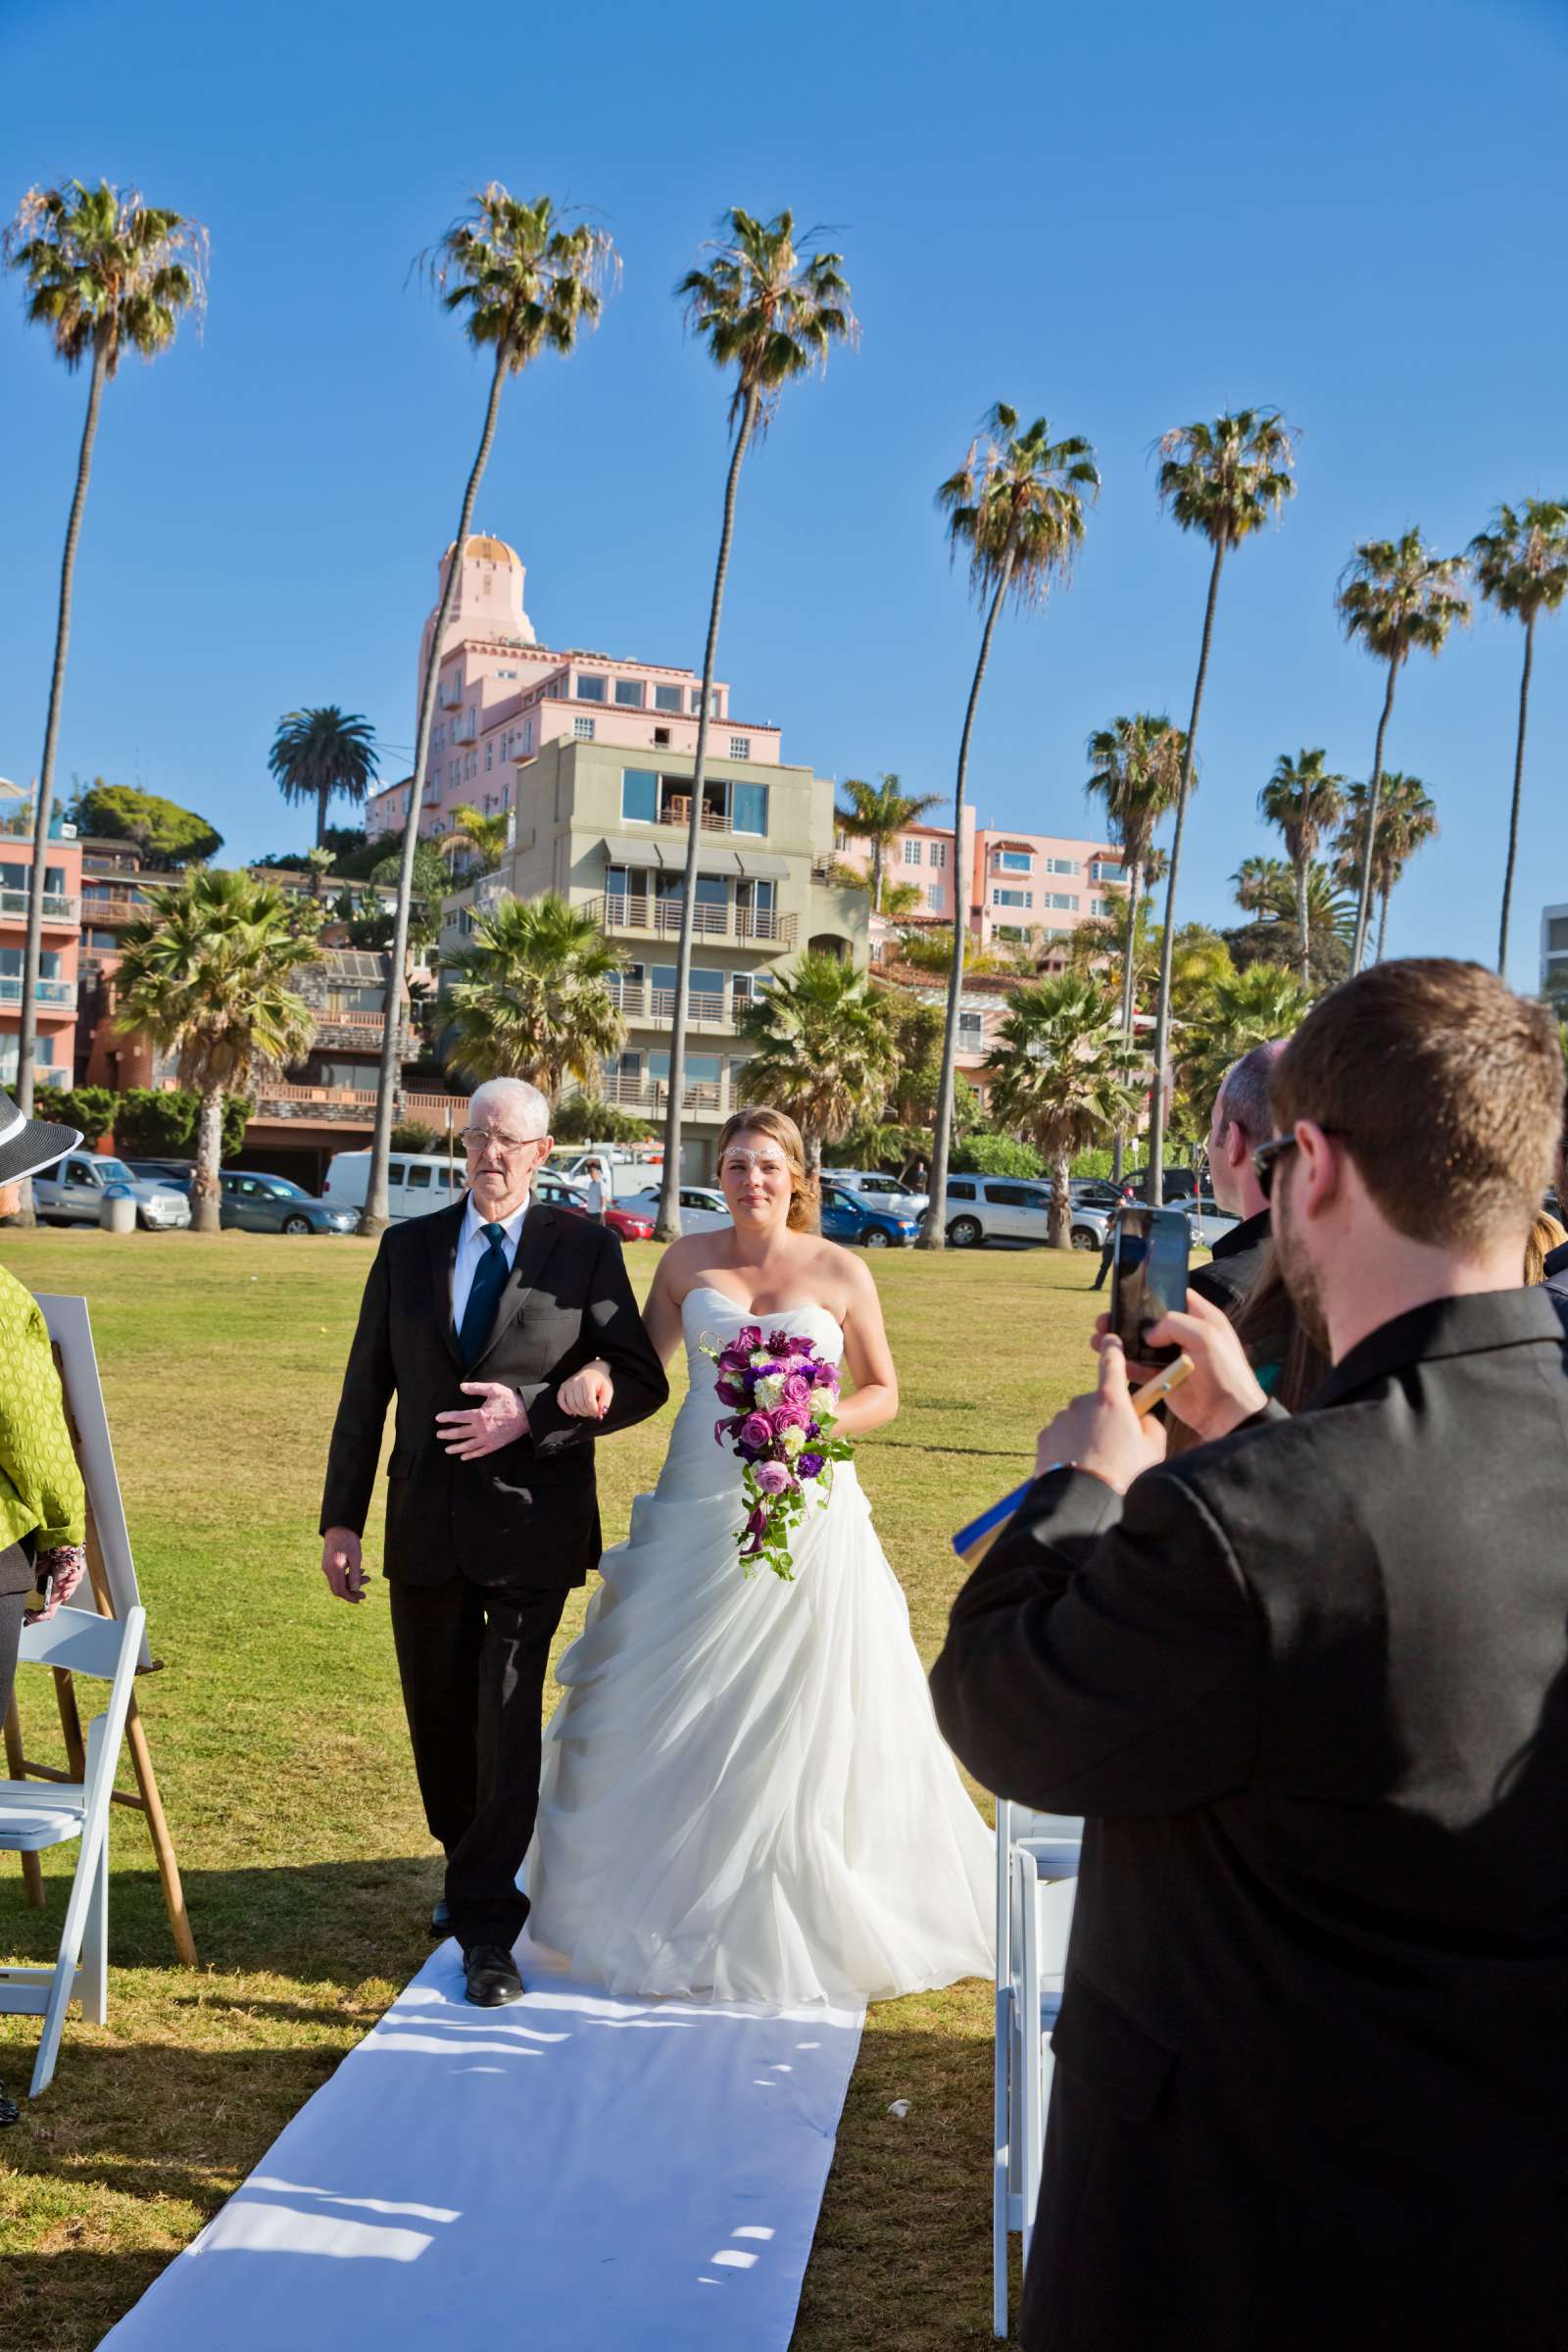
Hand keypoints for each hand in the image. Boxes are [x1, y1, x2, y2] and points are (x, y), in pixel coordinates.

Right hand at [322, 1526, 367, 1602]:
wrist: (339, 1526)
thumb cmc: (348, 1540)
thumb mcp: (356, 1557)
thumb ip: (355, 1574)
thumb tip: (355, 1590)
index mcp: (333, 1569)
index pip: (340, 1590)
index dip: (349, 1597)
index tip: (359, 1600)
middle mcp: (327, 1570)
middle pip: (338, 1588)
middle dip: (352, 1591)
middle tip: (365, 1593)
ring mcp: (327, 1566)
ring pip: (338, 1581)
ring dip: (352, 1582)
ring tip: (367, 1577)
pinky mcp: (329, 1563)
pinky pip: (337, 1575)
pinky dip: (347, 1576)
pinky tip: (360, 1571)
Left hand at [435, 1381, 529, 1460]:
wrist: (527, 1415)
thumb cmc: (510, 1401)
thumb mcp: (494, 1389)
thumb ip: (476, 1388)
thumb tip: (461, 1386)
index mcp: (479, 1415)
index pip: (457, 1417)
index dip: (446, 1418)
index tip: (438, 1418)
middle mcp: (481, 1429)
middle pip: (459, 1433)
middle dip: (447, 1434)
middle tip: (439, 1435)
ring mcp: (487, 1439)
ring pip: (467, 1446)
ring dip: (456, 1448)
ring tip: (447, 1449)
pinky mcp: (494, 1445)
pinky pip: (480, 1452)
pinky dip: (471, 1455)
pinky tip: (464, 1457)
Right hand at [557, 1361, 613, 1419]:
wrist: (592, 1370)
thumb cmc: (600, 1380)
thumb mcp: (608, 1389)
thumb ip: (606, 1401)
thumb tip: (602, 1412)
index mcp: (588, 1381)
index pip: (589, 1400)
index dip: (594, 1410)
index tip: (598, 1413)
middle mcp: (576, 1381)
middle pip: (580, 1404)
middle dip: (588, 1412)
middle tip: (593, 1414)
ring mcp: (568, 1384)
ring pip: (571, 1405)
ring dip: (579, 1413)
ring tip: (586, 1413)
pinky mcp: (563, 1387)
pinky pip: (561, 1401)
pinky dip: (566, 1409)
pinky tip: (573, 1413)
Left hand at [1033, 1336, 1165, 1494]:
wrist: (1085, 1502)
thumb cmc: (1125, 1475)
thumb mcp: (1153, 1448)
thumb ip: (1149, 1424)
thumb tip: (1142, 1419)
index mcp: (1111, 1399)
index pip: (1112, 1362)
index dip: (1112, 1349)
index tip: (1110, 1339)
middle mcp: (1081, 1403)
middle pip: (1097, 1404)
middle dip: (1105, 1419)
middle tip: (1116, 1448)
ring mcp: (1060, 1420)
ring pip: (1078, 1423)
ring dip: (1086, 1437)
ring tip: (1098, 1465)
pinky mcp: (1045, 1438)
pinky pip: (1061, 1439)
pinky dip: (1069, 1450)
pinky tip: (1080, 1470)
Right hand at [1095, 1289, 1266, 1440]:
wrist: (1227, 1416)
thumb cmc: (1226, 1373)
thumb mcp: (1206, 1337)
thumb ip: (1174, 1324)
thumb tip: (1148, 1333)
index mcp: (1201, 1318)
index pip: (1173, 1296)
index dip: (1152, 1294)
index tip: (1129, 1294)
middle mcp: (1185, 1334)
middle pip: (1149, 1321)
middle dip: (1126, 1319)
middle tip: (1106, 1319)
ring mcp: (1172, 1357)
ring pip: (1139, 1344)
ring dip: (1120, 1341)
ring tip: (1098, 1339)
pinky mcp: (1162, 1377)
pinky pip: (1138, 1368)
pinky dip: (1125, 1364)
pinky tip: (1112, 1360)